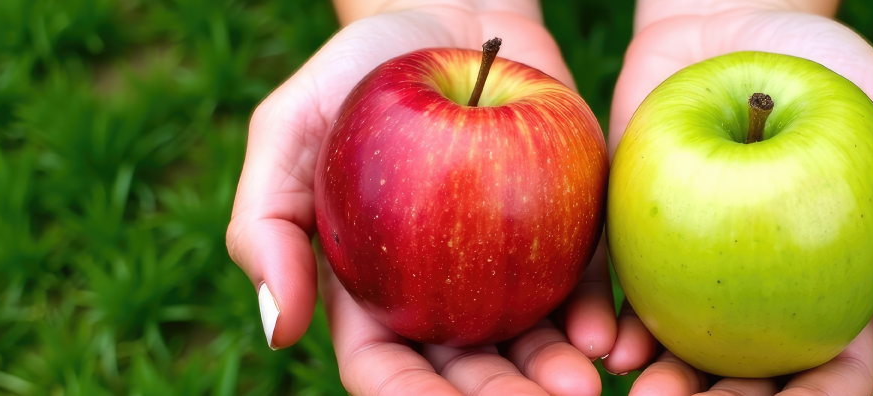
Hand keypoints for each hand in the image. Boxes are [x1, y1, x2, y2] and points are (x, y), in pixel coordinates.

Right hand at [225, 1, 625, 393]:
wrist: (450, 11)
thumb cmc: (353, 70)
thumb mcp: (285, 128)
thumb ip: (262, 222)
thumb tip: (279, 329)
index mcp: (367, 292)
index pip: (386, 369)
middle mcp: (439, 296)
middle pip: (468, 372)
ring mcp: (504, 270)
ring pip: (532, 344)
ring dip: (555, 375)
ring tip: (583, 384)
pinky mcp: (563, 233)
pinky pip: (584, 289)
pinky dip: (597, 318)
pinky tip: (610, 336)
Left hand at [603, 1, 872, 393]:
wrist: (728, 14)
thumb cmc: (831, 65)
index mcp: (833, 291)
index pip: (835, 373)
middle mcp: (759, 300)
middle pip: (747, 382)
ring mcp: (690, 276)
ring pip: (674, 354)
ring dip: (661, 387)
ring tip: (642, 391)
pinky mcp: (629, 240)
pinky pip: (614, 294)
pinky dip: (606, 323)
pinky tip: (603, 342)